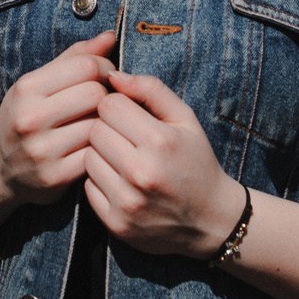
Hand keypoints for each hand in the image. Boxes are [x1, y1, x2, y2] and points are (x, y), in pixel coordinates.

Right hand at [0, 31, 115, 206]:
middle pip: (95, 94)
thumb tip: (110, 36)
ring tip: (100, 122)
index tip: (105, 75)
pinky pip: (95, 155)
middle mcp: (30, 118)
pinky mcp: (55, 177)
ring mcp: (41, 150)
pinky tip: (95, 146)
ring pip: (98, 125)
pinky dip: (100, 148)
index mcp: (26, 89)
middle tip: (105, 101)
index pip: (85, 66)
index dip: (104, 67)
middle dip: (107, 94)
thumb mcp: (38, 84)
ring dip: (106, 123)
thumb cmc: (25, 118)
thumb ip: (75, 58)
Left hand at [81, 70, 249, 259]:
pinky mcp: (116, 223)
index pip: (108, 105)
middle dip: (107, 128)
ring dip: (101, 155)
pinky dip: (100, 181)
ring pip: (87, 158)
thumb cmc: (196, 162)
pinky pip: (88, 187)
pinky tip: (121, 181)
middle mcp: (141, 172)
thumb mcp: (185, 119)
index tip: (127, 114)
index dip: (116, 106)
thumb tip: (112, 75)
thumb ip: (150, 90)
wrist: (210, 220)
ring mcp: (127, 201)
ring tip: (123, 159)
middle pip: (94, 131)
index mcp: (160, 141)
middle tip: (125, 137)